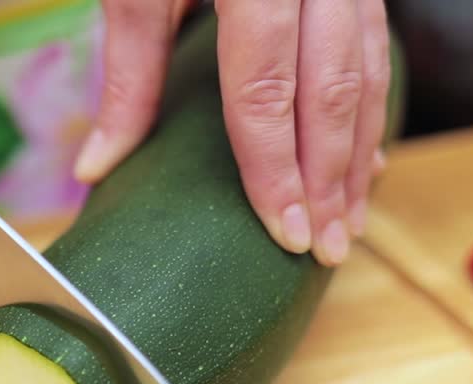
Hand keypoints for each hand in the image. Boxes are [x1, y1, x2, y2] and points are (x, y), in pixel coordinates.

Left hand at [74, 0, 391, 265]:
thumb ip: (128, 74)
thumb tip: (98, 168)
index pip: (266, 88)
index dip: (276, 168)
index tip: (285, 232)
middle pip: (331, 89)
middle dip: (331, 178)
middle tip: (327, 249)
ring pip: (367, 70)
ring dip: (359, 153)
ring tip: (349, 220)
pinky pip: (375, 45)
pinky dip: (369, 108)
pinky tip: (363, 156)